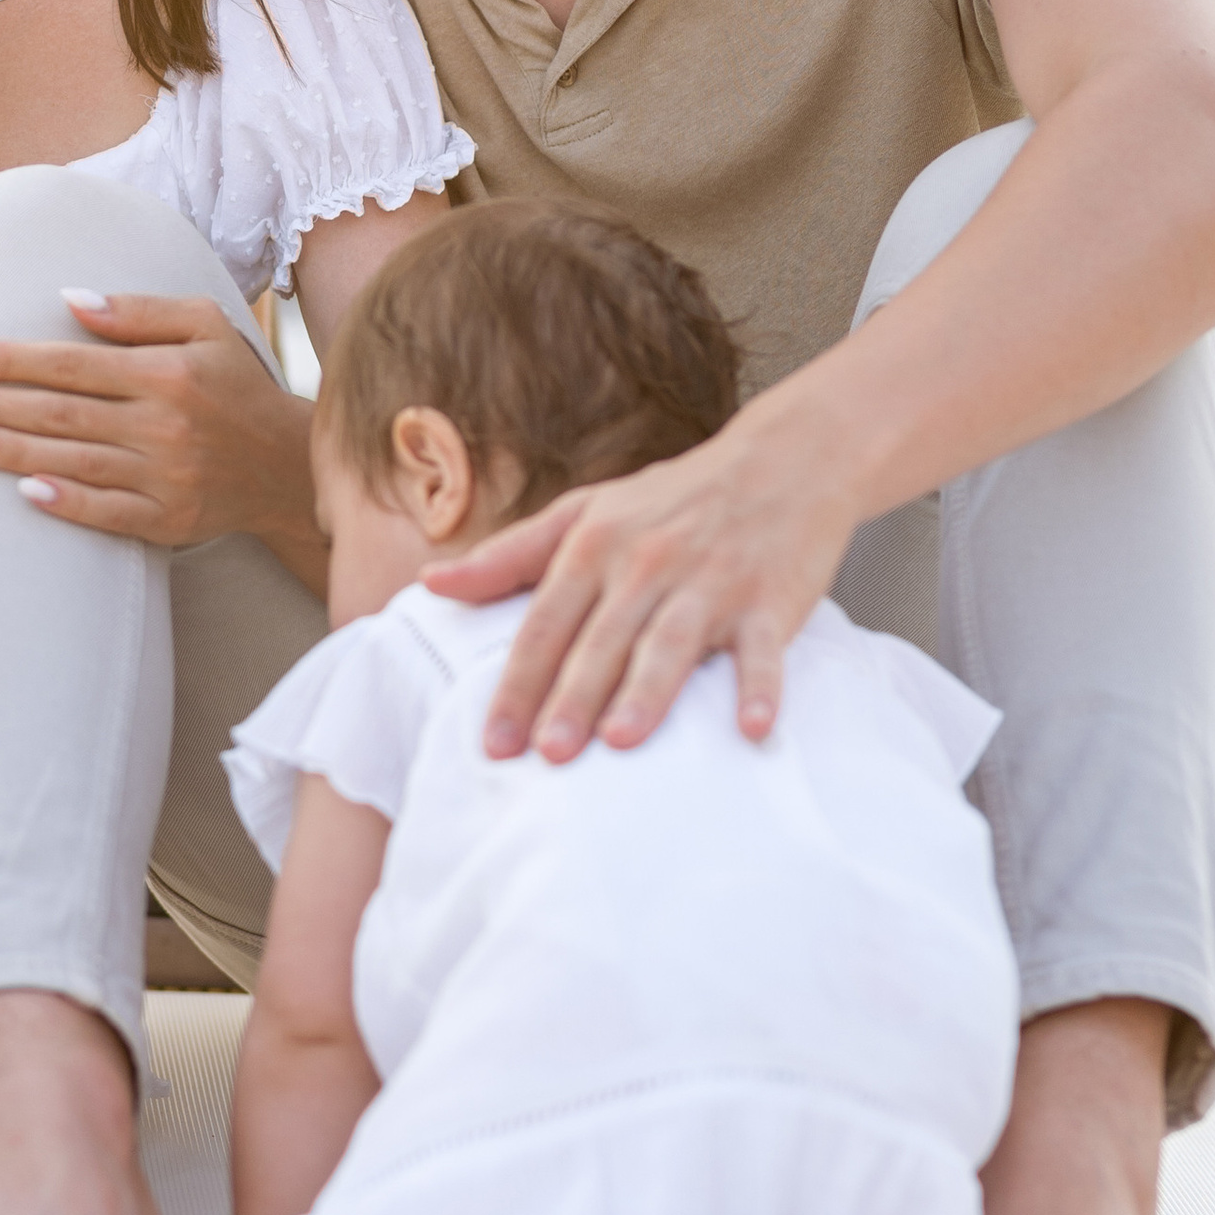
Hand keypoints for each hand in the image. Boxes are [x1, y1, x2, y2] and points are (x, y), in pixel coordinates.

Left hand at [0, 292, 315, 549]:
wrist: (290, 465)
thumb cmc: (239, 385)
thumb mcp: (205, 325)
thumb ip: (137, 312)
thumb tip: (68, 301)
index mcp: (165, 372)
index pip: (69, 362)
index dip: (8, 359)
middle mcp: (163, 423)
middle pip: (59, 412)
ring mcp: (165, 476)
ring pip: (73, 461)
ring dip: (11, 453)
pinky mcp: (169, 520)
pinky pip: (109, 513)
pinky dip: (67, 503)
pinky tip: (24, 494)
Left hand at [429, 399, 861, 759]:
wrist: (784, 458)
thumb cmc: (672, 498)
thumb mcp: (583, 512)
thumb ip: (508, 555)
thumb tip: (430, 583)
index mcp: (595, 544)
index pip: (546, 624)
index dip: (518, 684)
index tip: (494, 743)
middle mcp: (648, 563)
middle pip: (602, 640)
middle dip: (572, 698)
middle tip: (546, 756)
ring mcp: (711, 582)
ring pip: (671, 643)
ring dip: (647, 692)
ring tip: (621, 741)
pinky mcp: (770, 600)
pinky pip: (762, 651)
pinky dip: (759, 688)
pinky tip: (750, 730)